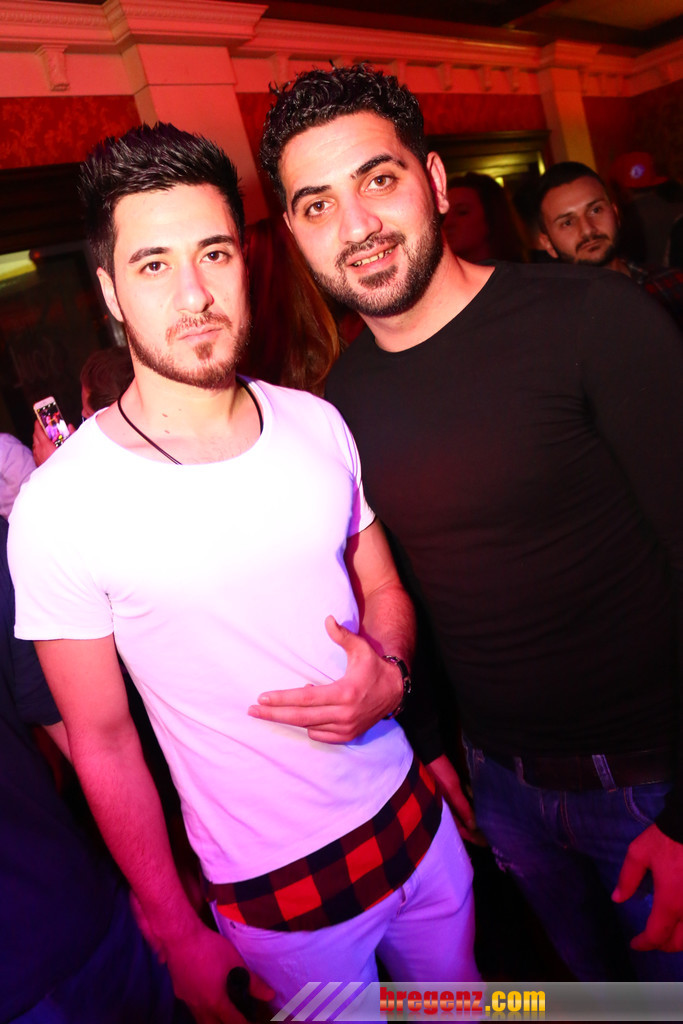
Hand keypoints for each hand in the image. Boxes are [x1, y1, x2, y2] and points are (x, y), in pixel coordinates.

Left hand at [32, 419, 74, 465]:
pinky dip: (39, 447)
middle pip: (35, 436)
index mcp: (45, 445)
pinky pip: (36, 451)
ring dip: (39, 439)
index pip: (38, 430)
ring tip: (47, 438)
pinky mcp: (38, 462)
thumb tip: (70, 427)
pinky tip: (46, 449)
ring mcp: (37, 456)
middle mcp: (39, 450)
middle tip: (46, 428)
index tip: (40, 420)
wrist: (58, 479)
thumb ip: (71, 435)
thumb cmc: (63, 464)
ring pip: (35, 444)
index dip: (38, 423)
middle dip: (39, 430)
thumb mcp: (70, 447)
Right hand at [163, 920, 272, 1023]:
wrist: (181, 938)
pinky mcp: (179, 992)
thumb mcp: (235, 962)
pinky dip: (202, 1010)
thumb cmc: (210, 949)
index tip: (252, 1023)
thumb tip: (270, 995)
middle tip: (237, 1019)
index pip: (233, 1022)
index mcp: (215, 1002)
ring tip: (223, 1012)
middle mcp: (200, 1007)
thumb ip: (253, 982)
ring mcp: (187, 1000)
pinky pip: (192, 1008)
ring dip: (213, 1019)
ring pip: (201, 1019)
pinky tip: (206, 997)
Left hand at [248, 614, 402, 742]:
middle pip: (300, 718)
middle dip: (274, 715)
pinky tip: (303, 714)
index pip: (304, 699)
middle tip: (252, 711)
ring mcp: (346, 728)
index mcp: (344, 693)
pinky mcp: (348, 736)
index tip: (262, 698)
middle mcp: (343, 715)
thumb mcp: (360, 648)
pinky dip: (309, 726)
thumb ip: (342, 635)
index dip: (281, 699)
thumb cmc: (373, 667)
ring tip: (274, 709)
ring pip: (308, 727)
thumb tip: (328, 619)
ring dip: (290, 718)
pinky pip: (319, 735)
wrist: (395, 691)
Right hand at [426, 754, 486, 845]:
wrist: (429, 753)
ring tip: (483, 822)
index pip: (458, 828)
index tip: (484, 841)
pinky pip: (457, 804)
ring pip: (457, 813)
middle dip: (470, 829)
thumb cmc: (439, 772)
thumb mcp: (452, 789)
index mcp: (442, 810)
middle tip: (486, 833)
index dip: (470, 835)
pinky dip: (465, 808)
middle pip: (458, 823)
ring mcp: (444, 799)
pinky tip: (473, 807)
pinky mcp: (446, 791)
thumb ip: (462, 807)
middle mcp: (442, 807)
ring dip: (468, 818)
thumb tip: (473, 825)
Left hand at [612, 823, 682, 950]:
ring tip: (668, 935)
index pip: (656, 935)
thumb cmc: (666, 839)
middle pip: (678, 943)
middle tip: (651, 941)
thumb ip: (627, 878)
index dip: (644, 943)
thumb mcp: (639, 853)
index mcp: (670, 902)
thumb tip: (618, 898)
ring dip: (680, 941)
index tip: (634, 943)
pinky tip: (681, 923)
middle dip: (663, 946)